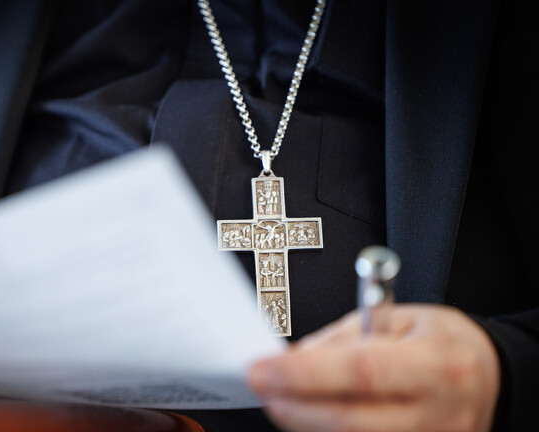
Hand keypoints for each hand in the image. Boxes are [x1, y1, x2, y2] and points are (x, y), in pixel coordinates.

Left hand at [247, 305, 499, 431]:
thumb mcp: (399, 318)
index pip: (362, 372)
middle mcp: (436, 414)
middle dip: (292, 405)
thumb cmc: (443, 343)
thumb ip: (344, 338)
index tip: (262, 367)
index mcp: (436, 364)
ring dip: (302, 423)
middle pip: (349, 421)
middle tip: (259, 385)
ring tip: (277, 399)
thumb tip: (293, 358)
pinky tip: (305, 417)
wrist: (490, 379)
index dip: (305, 373)